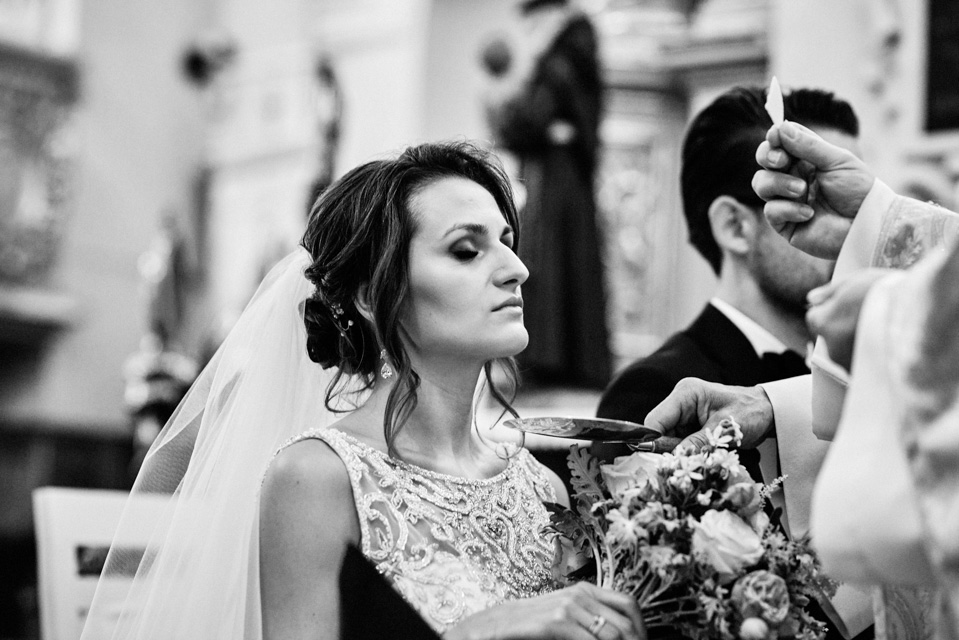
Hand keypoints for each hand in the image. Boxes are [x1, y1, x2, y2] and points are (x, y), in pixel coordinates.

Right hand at [445, 582, 644, 639]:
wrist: (495, 625)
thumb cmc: (531, 626)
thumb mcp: (565, 617)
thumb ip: (589, 621)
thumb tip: (618, 635)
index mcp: (585, 590)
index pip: (629, 604)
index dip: (640, 629)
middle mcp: (580, 594)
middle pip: (625, 624)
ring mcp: (568, 606)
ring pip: (612, 635)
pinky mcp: (556, 621)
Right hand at [644, 378, 774, 452]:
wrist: (768, 412)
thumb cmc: (750, 413)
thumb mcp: (724, 430)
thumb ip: (697, 443)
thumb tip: (674, 458)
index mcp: (685, 394)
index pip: (655, 420)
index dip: (653, 441)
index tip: (662, 461)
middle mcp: (680, 402)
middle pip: (659, 431)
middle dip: (670, 450)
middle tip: (686, 463)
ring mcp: (684, 414)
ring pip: (668, 440)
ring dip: (681, 453)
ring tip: (699, 459)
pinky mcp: (689, 425)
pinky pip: (680, 442)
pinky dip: (688, 452)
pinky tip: (700, 457)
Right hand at [752, 120, 874, 258]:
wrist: (867, 224)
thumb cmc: (858, 191)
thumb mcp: (836, 161)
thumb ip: (808, 145)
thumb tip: (780, 127)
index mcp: (806, 160)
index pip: (781, 144)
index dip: (774, 138)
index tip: (775, 135)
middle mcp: (793, 178)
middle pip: (765, 161)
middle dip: (768, 157)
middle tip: (781, 160)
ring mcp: (787, 201)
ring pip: (761, 184)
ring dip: (778, 183)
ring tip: (801, 190)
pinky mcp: (785, 224)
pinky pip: (771, 210)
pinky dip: (788, 209)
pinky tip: (809, 213)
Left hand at [806, 268, 892, 369]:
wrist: (923, 316)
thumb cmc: (887, 293)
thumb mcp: (855, 281)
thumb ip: (829, 292)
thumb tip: (811, 299)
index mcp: (823, 323)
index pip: (815, 316)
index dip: (833, 308)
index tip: (851, 303)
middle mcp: (830, 348)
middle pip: (830, 335)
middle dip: (843, 327)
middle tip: (869, 315)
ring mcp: (848, 364)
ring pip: (844, 350)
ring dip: (855, 343)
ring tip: (882, 329)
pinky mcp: (866, 376)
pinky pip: (860, 364)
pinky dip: (868, 356)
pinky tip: (885, 345)